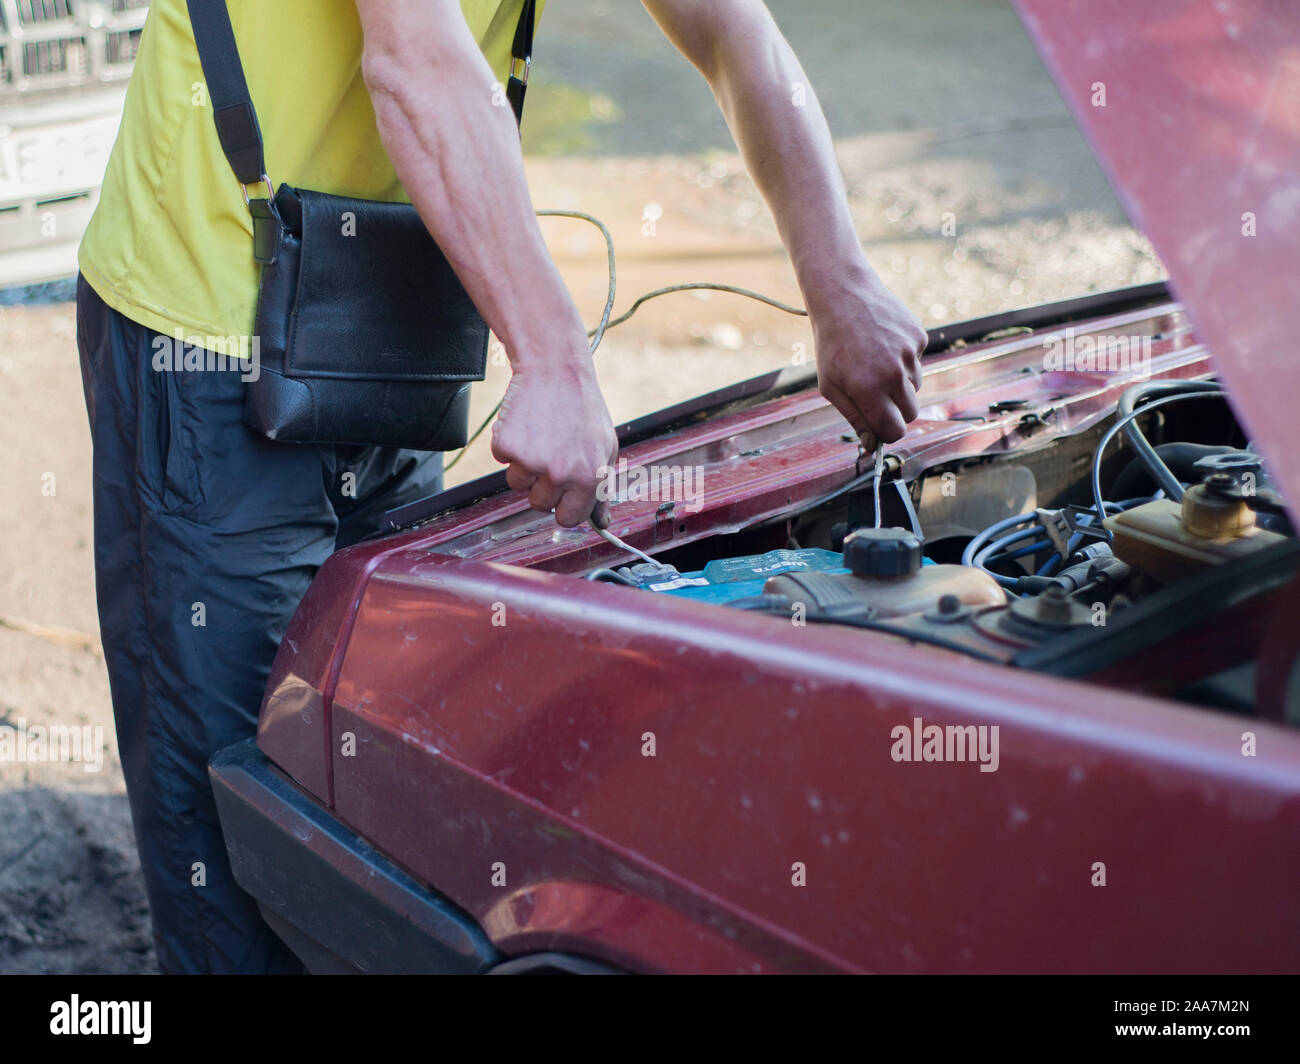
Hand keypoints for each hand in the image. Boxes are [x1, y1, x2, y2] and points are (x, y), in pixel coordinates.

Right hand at [491, 356, 618, 527]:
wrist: (555, 370)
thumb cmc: (583, 409)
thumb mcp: (605, 449)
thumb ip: (604, 489)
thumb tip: (602, 524)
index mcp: (589, 477)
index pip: (569, 519)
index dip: (562, 508)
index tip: (561, 497)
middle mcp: (561, 473)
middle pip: (539, 505)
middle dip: (542, 486)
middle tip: (551, 455)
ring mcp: (532, 461)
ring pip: (517, 485)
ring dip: (524, 466)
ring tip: (540, 437)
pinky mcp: (507, 446)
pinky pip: (502, 461)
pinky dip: (509, 445)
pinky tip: (526, 426)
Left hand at [812, 278, 925, 444]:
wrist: (844, 295)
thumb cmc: (832, 344)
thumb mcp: (831, 385)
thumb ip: (854, 417)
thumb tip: (871, 444)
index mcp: (869, 389)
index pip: (895, 430)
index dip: (887, 432)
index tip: (881, 428)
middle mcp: (894, 373)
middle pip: (911, 413)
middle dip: (896, 411)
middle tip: (875, 394)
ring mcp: (910, 353)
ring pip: (915, 387)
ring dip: (899, 382)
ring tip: (874, 361)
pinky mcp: (919, 337)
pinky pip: (918, 361)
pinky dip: (904, 358)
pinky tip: (883, 343)